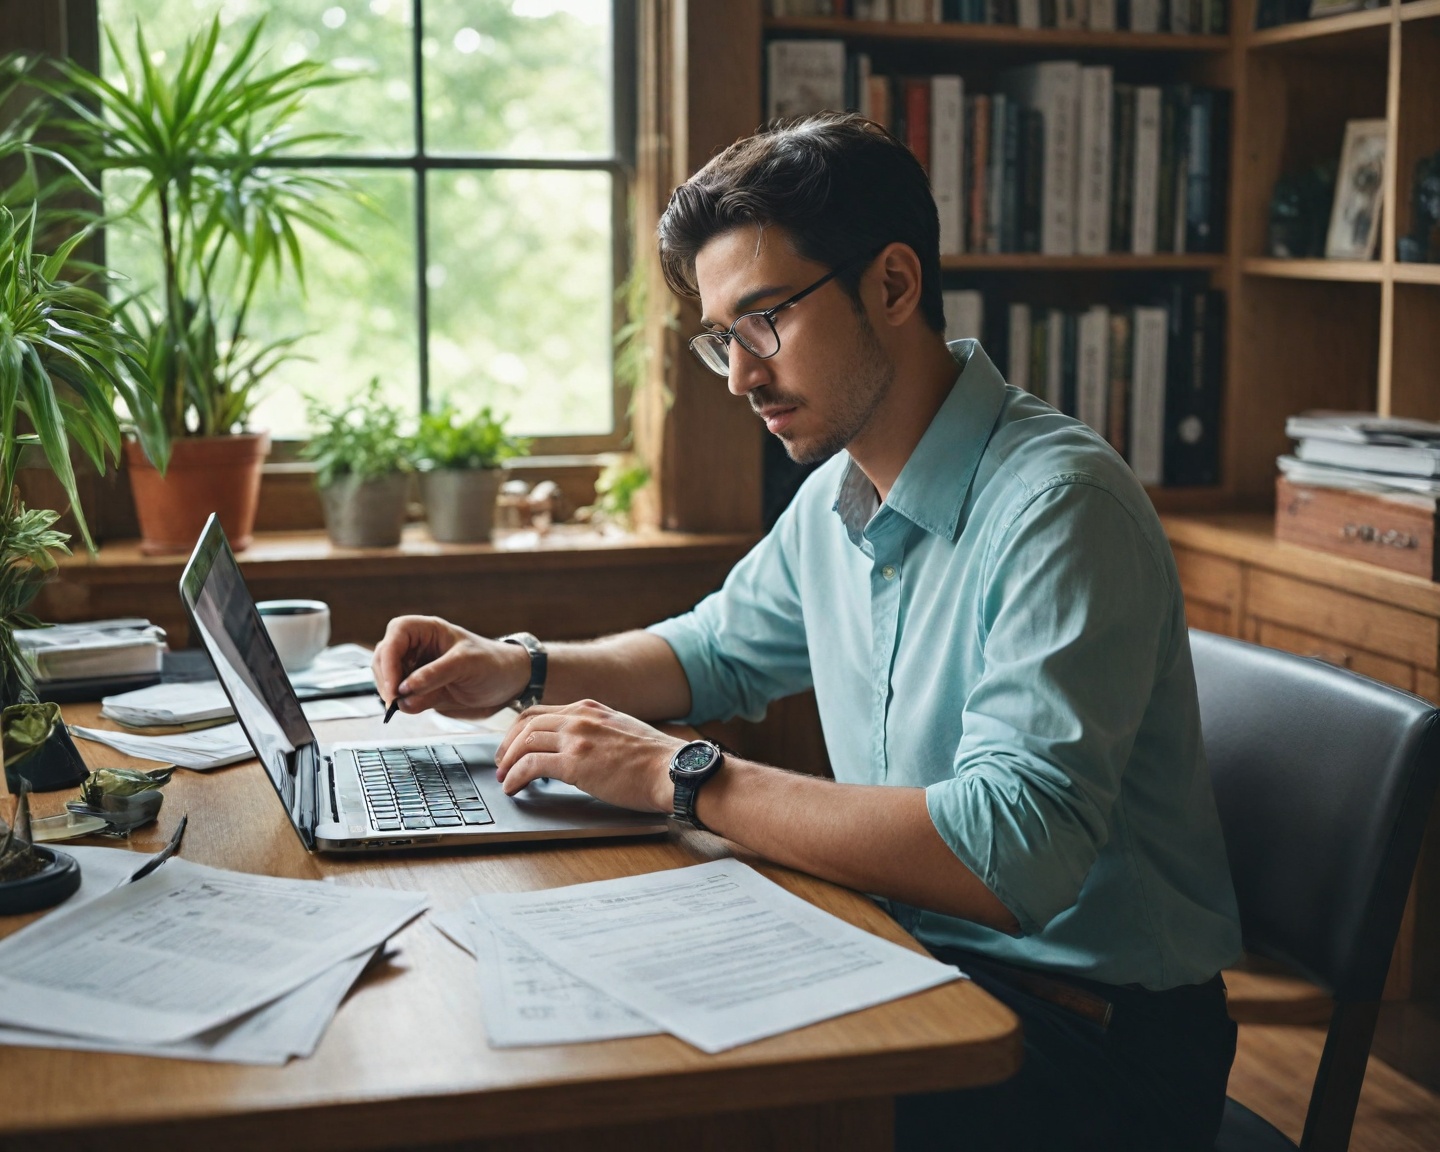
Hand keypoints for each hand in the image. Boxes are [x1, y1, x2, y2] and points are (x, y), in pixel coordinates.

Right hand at [371, 615, 529, 717]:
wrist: (509, 682)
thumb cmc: (493, 663)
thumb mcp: (467, 664)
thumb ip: (435, 675)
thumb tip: (405, 690)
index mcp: (428, 630)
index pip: (396, 634)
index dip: (389, 658)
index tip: (393, 685)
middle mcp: (418, 647)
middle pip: (384, 657)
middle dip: (386, 679)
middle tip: (394, 701)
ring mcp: (416, 668)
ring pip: (388, 678)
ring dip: (392, 693)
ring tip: (408, 704)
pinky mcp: (420, 689)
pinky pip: (401, 696)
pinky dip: (402, 703)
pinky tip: (414, 707)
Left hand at [494, 700, 682, 812]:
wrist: (672, 770)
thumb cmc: (655, 759)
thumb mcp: (622, 730)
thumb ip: (597, 732)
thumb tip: (581, 748)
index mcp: (590, 708)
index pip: (540, 712)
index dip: (519, 730)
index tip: (513, 745)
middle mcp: (579, 717)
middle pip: (526, 724)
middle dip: (508, 746)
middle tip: (502, 763)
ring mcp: (576, 738)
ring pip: (524, 743)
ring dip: (508, 763)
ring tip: (505, 779)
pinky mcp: (574, 763)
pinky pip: (530, 766)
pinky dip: (515, 776)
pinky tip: (513, 787)